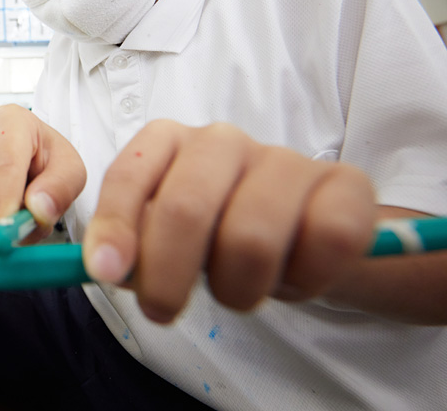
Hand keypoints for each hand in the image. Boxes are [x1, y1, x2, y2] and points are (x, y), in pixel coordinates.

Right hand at [0, 104, 86, 240]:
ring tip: (25, 212)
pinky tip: (7, 211)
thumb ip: (61, 188)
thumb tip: (37, 209)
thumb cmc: (51, 160)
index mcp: (12, 121)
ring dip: (1, 220)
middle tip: (32, 226)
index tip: (8, 225)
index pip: (5, 163)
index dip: (5, 198)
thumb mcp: (71, 170)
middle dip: (8, 215)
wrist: (34, 159)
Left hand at [82, 120, 376, 322]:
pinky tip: (294, 276)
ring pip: (250, 238)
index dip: (115, 225)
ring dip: (238, 289)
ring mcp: (284, 158)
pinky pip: (324, 242)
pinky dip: (304, 280)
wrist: (302, 236)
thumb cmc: (215, 236)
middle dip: (167, 275)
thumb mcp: (162, 241)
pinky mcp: (344, 184)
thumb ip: (131, 249)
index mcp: (168, 142)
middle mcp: (221, 140)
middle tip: (163, 310)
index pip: (129, 177)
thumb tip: (107, 266)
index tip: (106, 272)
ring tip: (240, 290)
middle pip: (185, 208)